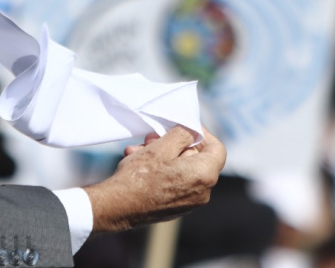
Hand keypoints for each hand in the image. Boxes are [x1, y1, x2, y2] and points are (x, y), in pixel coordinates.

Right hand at [83, 126, 226, 232]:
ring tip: (139, 149)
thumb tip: (191, 130)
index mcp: (204, 175)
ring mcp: (189, 203)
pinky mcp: (175, 208)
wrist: (117, 207)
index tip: (185, 126)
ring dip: (163, 156)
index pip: (217, 149)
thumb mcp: (162, 146)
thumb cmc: (140, 176)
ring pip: (181, 170)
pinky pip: (173, 183)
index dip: (202, 133)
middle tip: (153, 136)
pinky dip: (161, 171)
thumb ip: (183, 134)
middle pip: (196, 158)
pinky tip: (138, 162)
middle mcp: (202, 192)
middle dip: (174, 144)